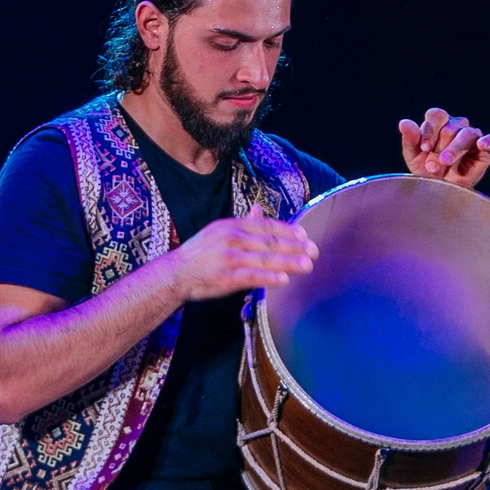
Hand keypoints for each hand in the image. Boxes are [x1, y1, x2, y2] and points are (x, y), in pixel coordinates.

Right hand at [170, 214, 317, 300]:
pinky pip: (251, 277)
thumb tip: (258, 209)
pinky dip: (269, 278)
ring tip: (307, 265)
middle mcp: (232, 238)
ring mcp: (229, 258)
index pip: (265, 226)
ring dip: (289, 262)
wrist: (175, 274)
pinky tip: (284, 279)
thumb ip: (242, 223)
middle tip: (314, 250)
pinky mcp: (225, 277)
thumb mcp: (219, 231)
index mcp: (232, 226)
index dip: (287, 230)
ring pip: (264, 259)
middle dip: (295, 247)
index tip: (305, 235)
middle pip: (269, 242)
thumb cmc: (200, 254)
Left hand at [399, 107, 489, 186]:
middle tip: (432, 166)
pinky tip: (481, 145)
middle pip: (451, 128)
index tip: (424, 148)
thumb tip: (403, 123)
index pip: (437, 116)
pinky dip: (489, 140)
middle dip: (440, 148)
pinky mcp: (487, 149)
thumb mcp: (414, 157)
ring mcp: (473, 137)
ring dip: (456, 148)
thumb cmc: (426, 171)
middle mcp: (457, 126)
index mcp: (439, 123)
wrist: (440, 192)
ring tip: (446, 162)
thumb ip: (410, 139)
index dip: (430, 130)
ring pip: (468, 134)